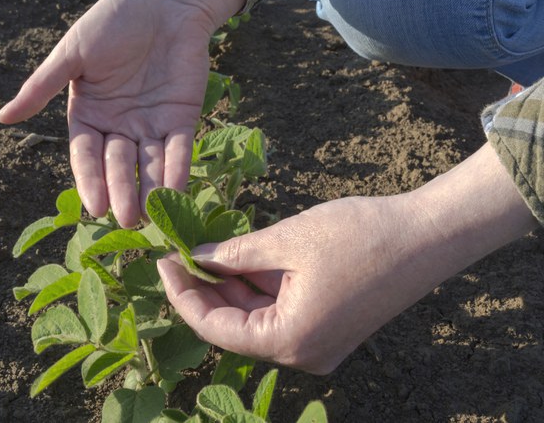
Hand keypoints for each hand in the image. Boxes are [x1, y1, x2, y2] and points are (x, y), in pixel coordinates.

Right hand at [0, 0, 245, 227]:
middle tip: (125, 218)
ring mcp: (151, 125)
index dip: (90, 181)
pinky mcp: (183, 119)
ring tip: (150, 215)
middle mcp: (118, 127)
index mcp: (88, 115)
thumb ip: (42, 87)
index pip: (86, 156)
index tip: (95, 207)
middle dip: (122, 191)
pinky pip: (180, 149)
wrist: (165, 2)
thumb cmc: (113, 21)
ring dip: (150, 189)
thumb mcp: (72, 53)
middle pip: (118, 166)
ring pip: (149, 164)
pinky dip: (179, 169)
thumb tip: (0, 118)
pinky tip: (177, 190)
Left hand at [157, 144, 536, 373]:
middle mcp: (301, 354)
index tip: (163, 261)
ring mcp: (318, 345)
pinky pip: (280, 313)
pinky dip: (258, 289)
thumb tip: (196, 257)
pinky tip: (239, 260)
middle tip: (178, 254)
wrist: (428, 235)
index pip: (215, 328)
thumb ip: (235, 255)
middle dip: (204, 291)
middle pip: (234, 327)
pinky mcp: (329, 329)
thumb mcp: (287, 241)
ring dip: (230, 288)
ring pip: (256, 319)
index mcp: (289, 341)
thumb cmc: (360, 235)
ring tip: (204, 252)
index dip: (182, 295)